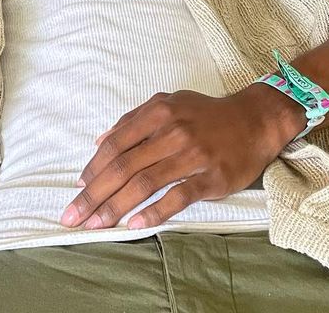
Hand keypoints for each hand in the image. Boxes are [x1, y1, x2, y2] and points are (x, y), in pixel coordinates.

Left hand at [59, 84, 304, 230]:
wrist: (255, 119)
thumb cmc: (205, 114)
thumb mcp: (168, 104)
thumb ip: (134, 121)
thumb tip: (99, 141)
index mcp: (158, 111)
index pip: (117, 143)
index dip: (94, 167)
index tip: (78, 187)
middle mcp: (172, 130)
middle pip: (124, 165)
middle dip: (95, 192)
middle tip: (74, 214)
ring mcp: (192, 154)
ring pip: (145, 183)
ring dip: (116, 206)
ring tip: (97, 224)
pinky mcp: (212, 177)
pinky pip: (178, 196)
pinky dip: (154, 211)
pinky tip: (136, 224)